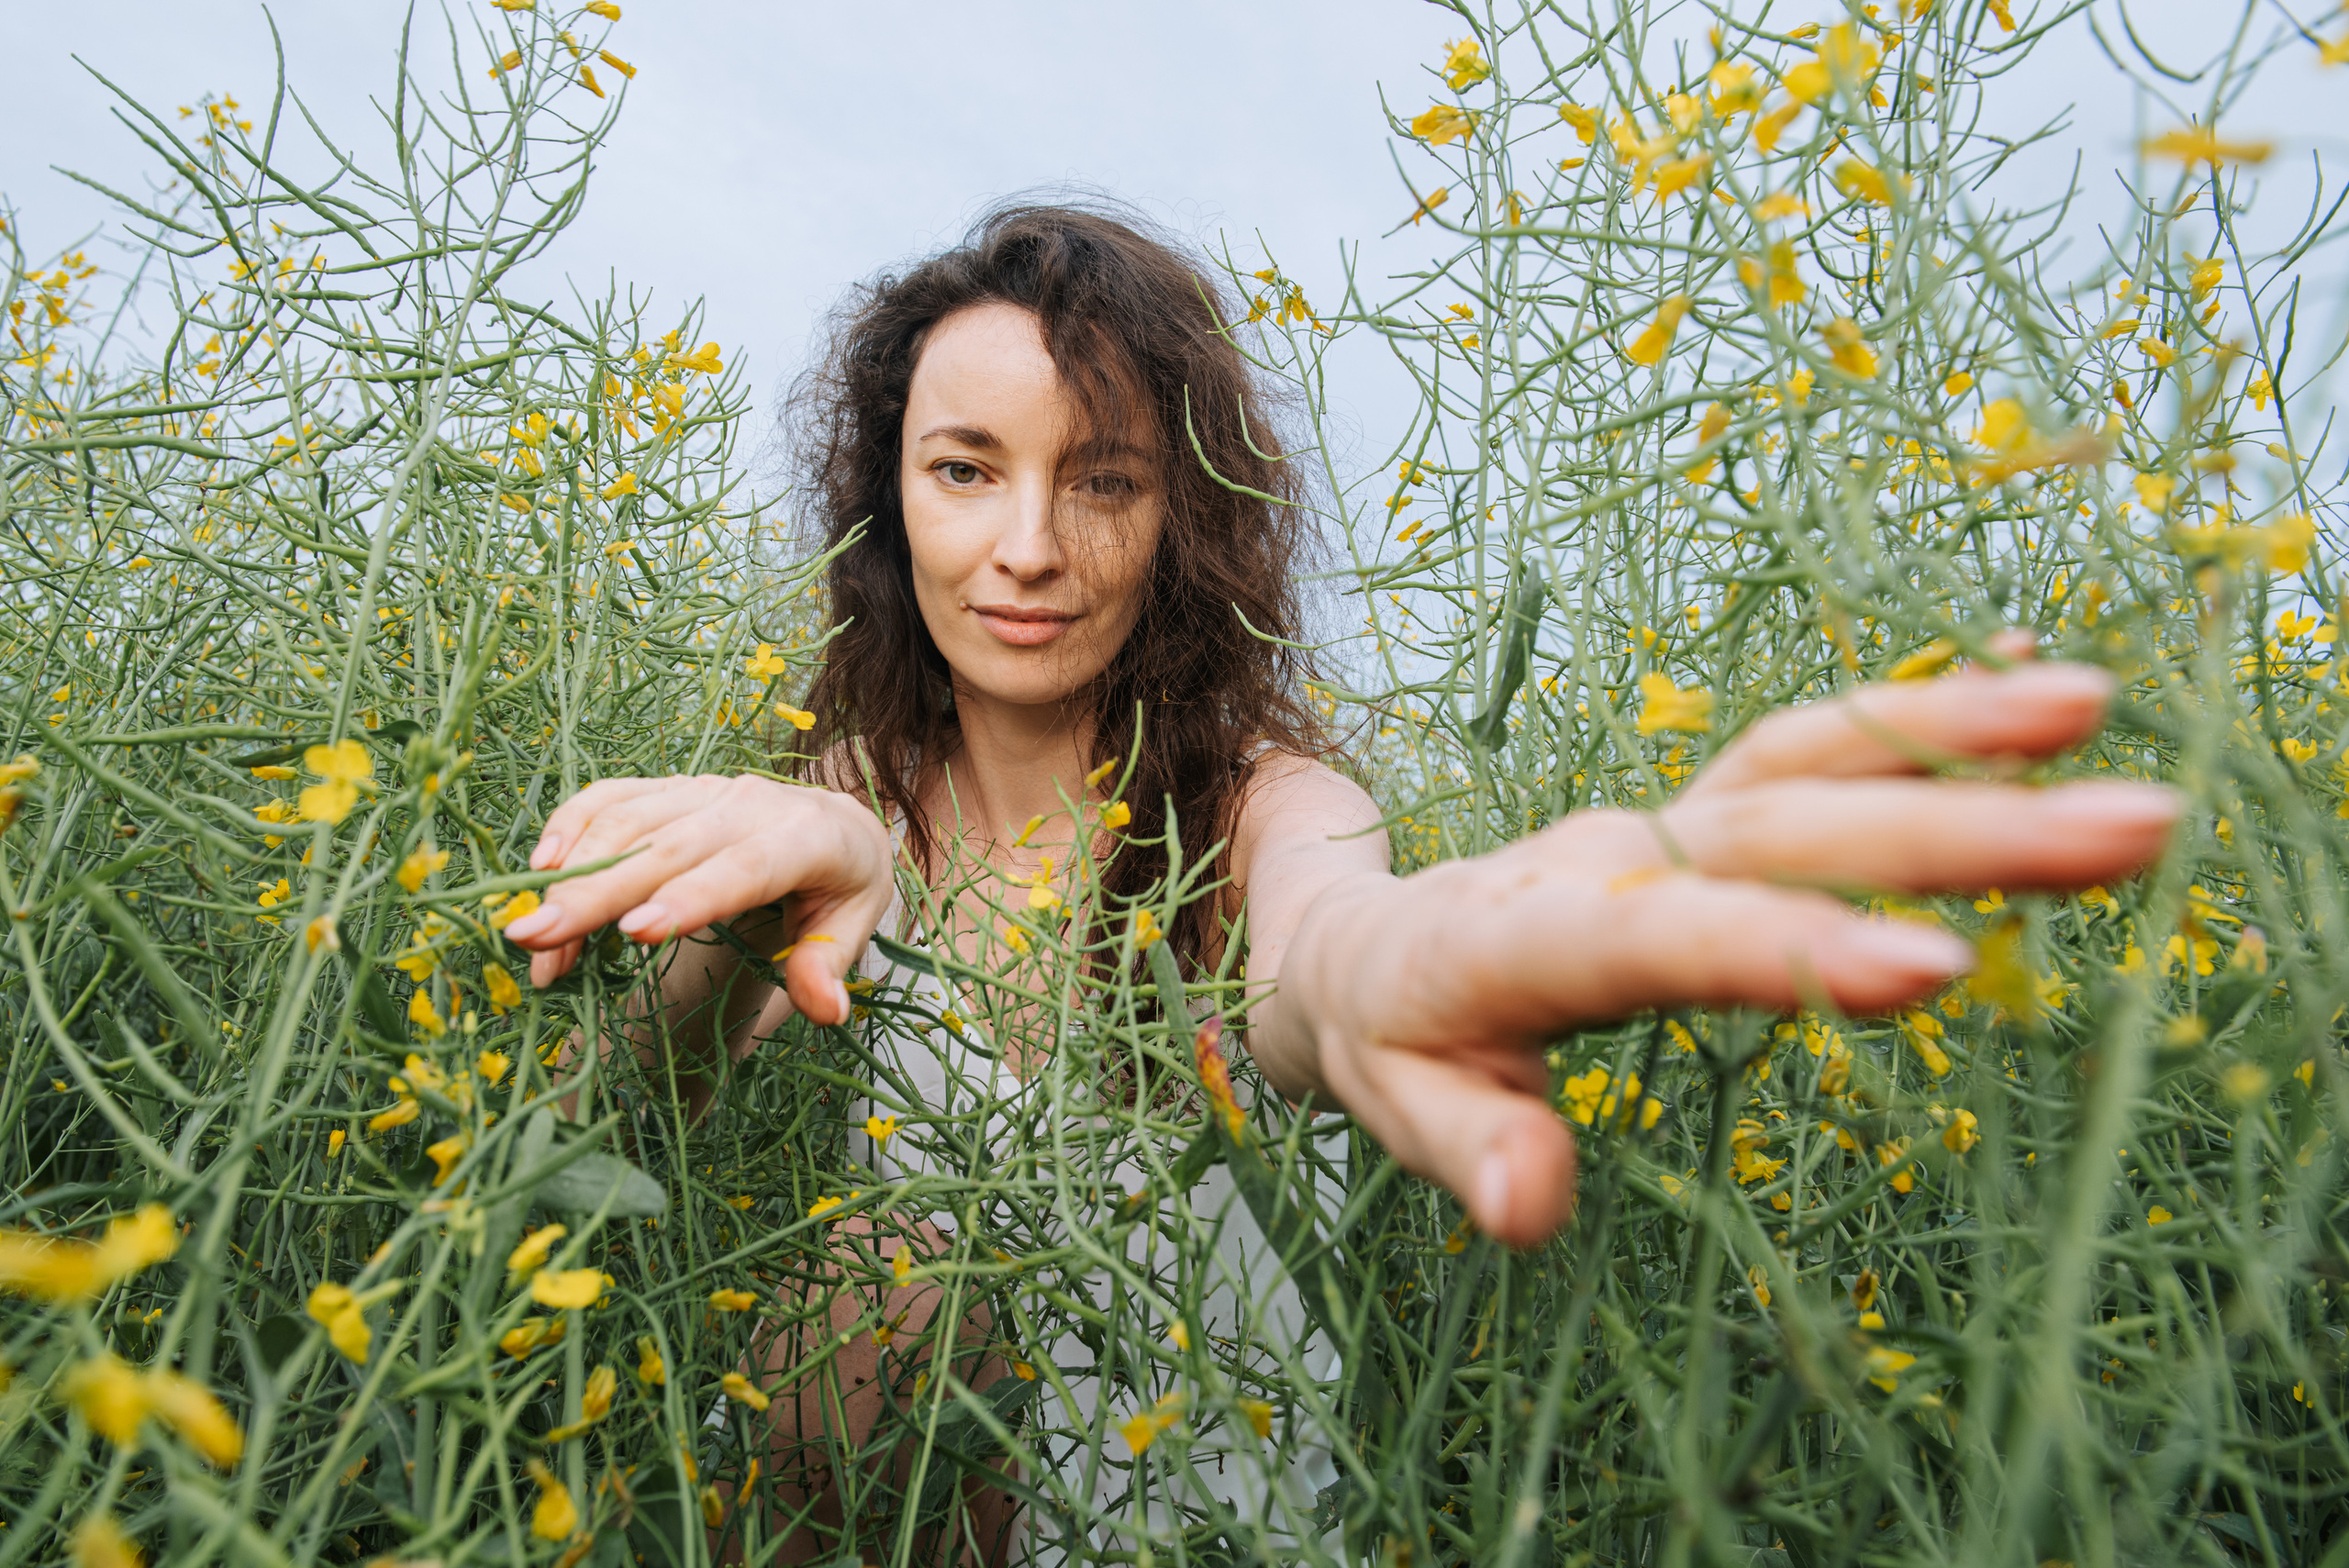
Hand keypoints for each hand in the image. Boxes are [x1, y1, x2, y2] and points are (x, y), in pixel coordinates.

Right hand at [503, 774, 894, 1025]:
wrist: (834, 820)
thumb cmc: (839, 886)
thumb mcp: (853, 925)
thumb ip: (829, 965)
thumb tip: (826, 1010)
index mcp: (806, 838)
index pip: (744, 868)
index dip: (689, 897)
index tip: (634, 933)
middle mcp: (750, 804)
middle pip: (667, 847)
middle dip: (598, 893)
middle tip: (537, 939)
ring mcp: (704, 790)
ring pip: (628, 822)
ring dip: (573, 876)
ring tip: (532, 940)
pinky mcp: (669, 789)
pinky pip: (611, 796)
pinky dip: (570, 825)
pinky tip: (539, 869)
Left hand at [1281, 661, 2180, 1247]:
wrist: (1349, 937)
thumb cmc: (1384, 1037)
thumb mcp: (1396, 1103)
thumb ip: (1469, 1148)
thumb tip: (1526, 1207)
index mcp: (1519, 934)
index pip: (1660, 937)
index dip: (1784, 945)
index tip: (1928, 967)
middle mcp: (1603, 857)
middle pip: (1779, 828)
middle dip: (1951, 828)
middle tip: (2130, 825)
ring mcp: (1656, 825)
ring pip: (1806, 762)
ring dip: (1949, 734)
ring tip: (2094, 707)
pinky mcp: (1697, 818)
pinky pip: (1806, 751)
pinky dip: (1912, 718)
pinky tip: (2027, 688)